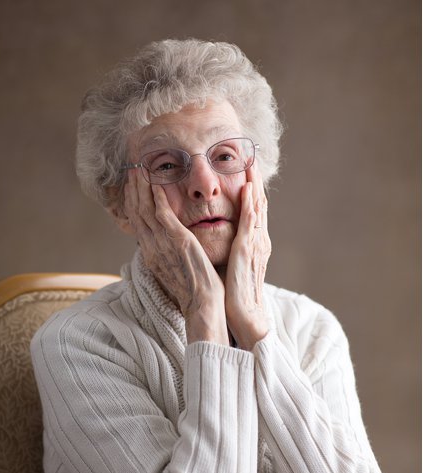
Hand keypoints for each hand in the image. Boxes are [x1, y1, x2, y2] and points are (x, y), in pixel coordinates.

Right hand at [122, 170, 227, 343]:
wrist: (202, 305)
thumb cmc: (194, 292)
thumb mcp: (176, 271)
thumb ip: (169, 256)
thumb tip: (168, 248)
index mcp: (151, 255)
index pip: (137, 223)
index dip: (133, 203)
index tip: (133, 187)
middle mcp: (151, 247)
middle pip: (136, 213)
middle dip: (133, 190)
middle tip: (132, 171)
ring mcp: (162, 244)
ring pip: (146, 209)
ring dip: (142, 187)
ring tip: (140, 170)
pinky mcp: (178, 240)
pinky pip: (162, 213)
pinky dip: (158, 196)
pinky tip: (157, 182)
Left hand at [224, 169, 270, 348]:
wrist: (241, 313)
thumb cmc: (232, 292)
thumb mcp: (228, 264)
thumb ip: (225, 248)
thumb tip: (214, 239)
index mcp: (250, 243)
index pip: (251, 211)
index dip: (250, 191)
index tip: (245, 172)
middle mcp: (256, 240)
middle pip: (257, 204)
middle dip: (255, 181)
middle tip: (252, 158)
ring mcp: (254, 243)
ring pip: (257, 208)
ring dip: (255, 185)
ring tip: (252, 165)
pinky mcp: (247, 249)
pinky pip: (250, 222)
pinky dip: (251, 204)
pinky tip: (248, 189)